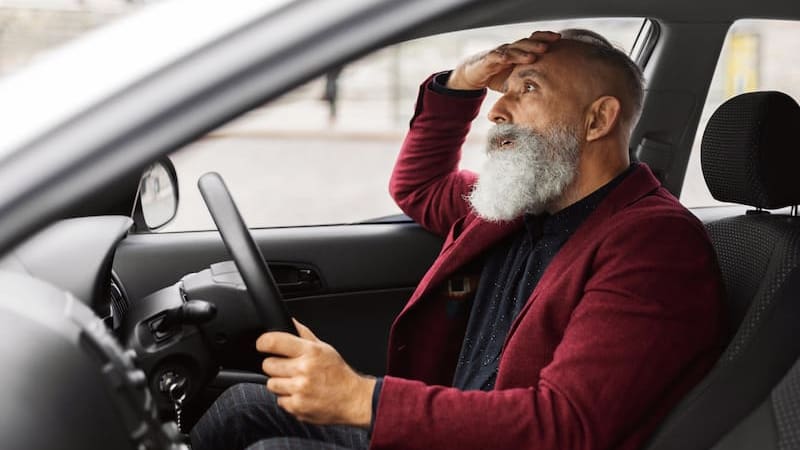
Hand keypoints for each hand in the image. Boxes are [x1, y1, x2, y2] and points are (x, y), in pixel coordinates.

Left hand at [256, 319, 375, 426]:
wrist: (352, 399)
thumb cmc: (338, 373)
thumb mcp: (324, 348)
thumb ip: (303, 334)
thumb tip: (289, 321)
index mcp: (310, 352)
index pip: (274, 342)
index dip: (263, 342)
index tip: (262, 345)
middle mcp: (304, 370)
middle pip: (268, 364)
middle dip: (275, 365)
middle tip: (288, 368)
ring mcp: (299, 389)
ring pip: (271, 384)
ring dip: (280, 383)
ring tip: (295, 382)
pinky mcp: (297, 407)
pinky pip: (280, 400)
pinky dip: (287, 398)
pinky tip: (300, 394)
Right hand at [447, 31, 560, 90]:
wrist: (474, 75)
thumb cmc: (497, 77)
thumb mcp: (516, 80)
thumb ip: (528, 83)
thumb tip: (547, 96)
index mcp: (519, 52)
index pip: (534, 41)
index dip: (546, 38)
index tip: (559, 39)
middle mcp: (511, 50)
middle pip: (526, 42)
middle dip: (539, 42)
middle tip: (552, 44)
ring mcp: (500, 53)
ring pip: (514, 48)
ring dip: (525, 51)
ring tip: (536, 54)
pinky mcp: (489, 59)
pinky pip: (497, 56)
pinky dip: (504, 56)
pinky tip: (510, 58)